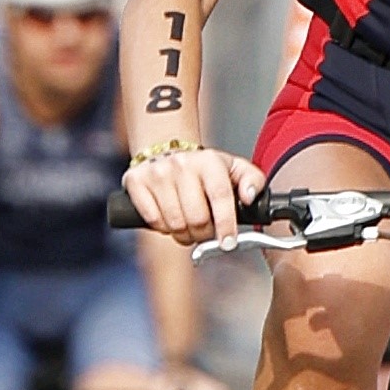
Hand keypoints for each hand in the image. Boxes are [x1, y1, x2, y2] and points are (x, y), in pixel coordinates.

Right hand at [124, 145, 265, 247]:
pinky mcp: (136, 181)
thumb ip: (253, 181)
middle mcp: (181, 164)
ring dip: (183, 234)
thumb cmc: (203, 167)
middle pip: (197, 218)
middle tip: (205, 231)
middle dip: (204, 234)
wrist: (165, 147)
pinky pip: (153, 220)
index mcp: (209, 161)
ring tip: (188, 224)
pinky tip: (169, 216)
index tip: (228, 242)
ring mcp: (156, 172)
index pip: (221, 197)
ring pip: (174, 224)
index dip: (226, 225)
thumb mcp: (233, 168)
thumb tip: (250, 196)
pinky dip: (162, 227)